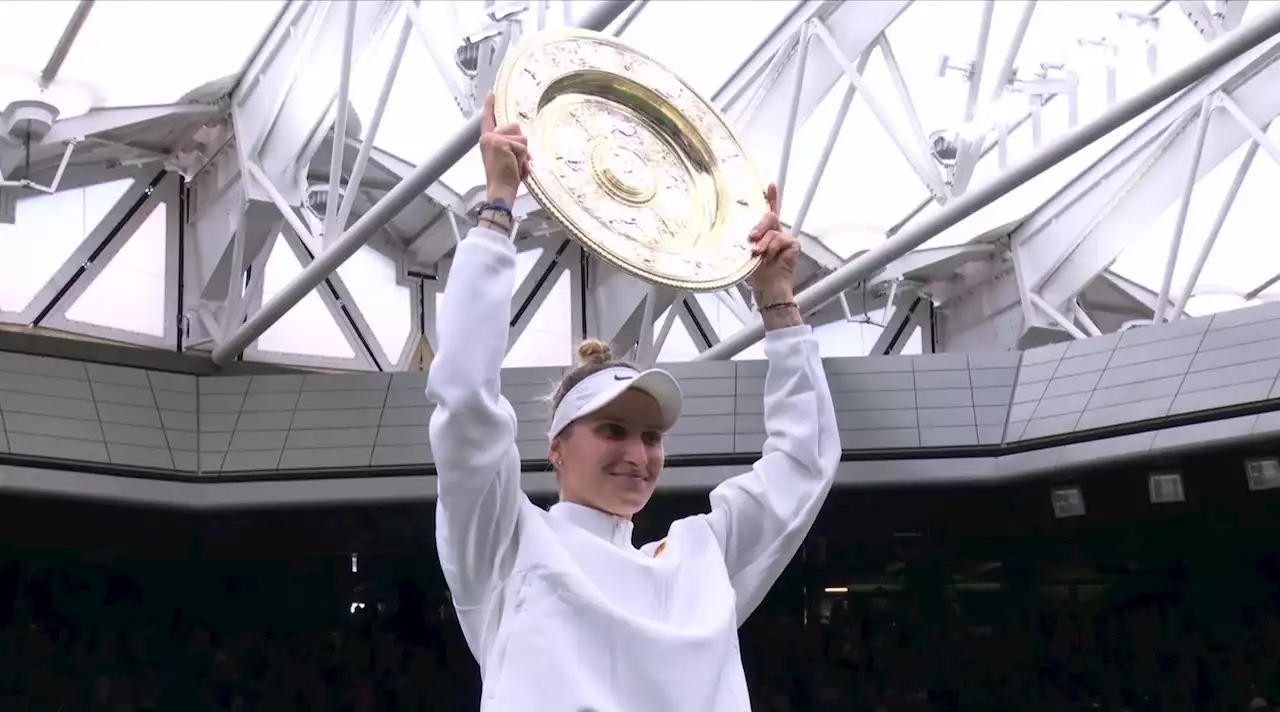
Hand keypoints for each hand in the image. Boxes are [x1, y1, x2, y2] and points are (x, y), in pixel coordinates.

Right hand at [479, 93, 530, 203]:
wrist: (500, 189)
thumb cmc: (505, 179)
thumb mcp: (508, 158)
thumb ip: (512, 146)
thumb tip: (523, 142)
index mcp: (488, 141)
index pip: (489, 120)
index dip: (490, 106)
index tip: (491, 94)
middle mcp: (488, 138)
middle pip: (516, 128)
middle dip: (521, 146)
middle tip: (515, 162)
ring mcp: (493, 139)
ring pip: (522, 138)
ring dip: (523, 154)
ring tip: (515, 166)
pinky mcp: (501, 143)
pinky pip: (522, 146)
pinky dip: (523, 158)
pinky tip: (515, 167)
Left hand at [746, 183, 799, 301]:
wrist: (766, 284)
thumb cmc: (755, 269)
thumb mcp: (747, 249)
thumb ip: (749, 238)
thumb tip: (746, 232)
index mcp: (764, 231)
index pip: (769, 210)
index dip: (771, 197)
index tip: (770, 185)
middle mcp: (776, 232)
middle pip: (770, 216)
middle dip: (760, 226)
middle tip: (752, 237)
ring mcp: (785, 237)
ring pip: (773, 230)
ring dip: (763, 243)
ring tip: (758, 254)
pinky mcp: (793, 244)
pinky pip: (780, 239)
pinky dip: (772, 249)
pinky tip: (770, 258)